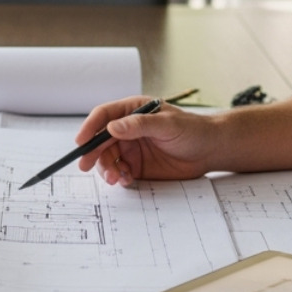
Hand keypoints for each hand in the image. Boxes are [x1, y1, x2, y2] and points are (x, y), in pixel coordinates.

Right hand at [72, 96, 219, 185]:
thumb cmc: (192, 130)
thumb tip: (112, 127)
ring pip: (107, 158)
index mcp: (132, 111)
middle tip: (86, 165)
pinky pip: (119, 172)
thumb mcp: (168, 124)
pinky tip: (126, 180)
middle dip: (93, 153)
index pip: (104, 115)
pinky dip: (118, 177)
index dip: (90, 127)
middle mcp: (127, 129)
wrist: (210, 151)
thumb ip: (140, 125)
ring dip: (106, 168)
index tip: (81, 140)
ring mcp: (131, 148)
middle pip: (101, 140)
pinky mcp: (137, 166)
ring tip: (115, 177)